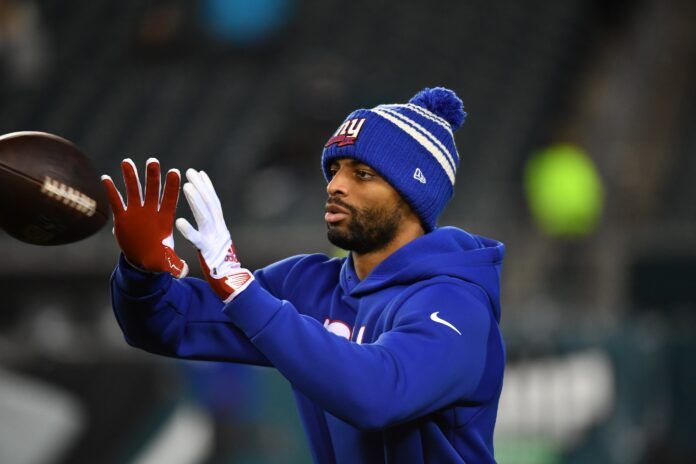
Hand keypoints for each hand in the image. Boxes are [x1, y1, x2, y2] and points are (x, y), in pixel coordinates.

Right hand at [101, 158, 188, 277]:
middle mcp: (151, 211)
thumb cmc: (158, 258)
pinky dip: (111, 191)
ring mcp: (136, 212)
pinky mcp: (123, 217)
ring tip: (127, 161)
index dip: (172, 187)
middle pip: (152, 191)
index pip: (170, 200)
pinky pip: (116, 202)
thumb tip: (182, 272)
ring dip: (131, 177)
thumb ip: (174, 264)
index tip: (175, 172)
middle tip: (153, 161)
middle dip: (152, 177)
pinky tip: (105, 178)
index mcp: (165, 219)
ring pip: (134, 191)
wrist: (143, 260)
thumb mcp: (166, 262)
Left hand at [175, 169, 253, 302]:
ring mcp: (215, 239)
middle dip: (201, 187)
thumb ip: (212, 229)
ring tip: (187, 186)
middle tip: (190, 171)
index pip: (214, 202)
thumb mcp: (218, 242)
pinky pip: (197, 240)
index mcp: (221, 227)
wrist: (231, 282)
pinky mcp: (208, 252)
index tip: (199, 173)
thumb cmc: (222, 264)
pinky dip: (189, 231)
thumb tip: (207, 215)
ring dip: (196, 200)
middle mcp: (219, 230)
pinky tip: (178, 222)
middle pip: (211, 204)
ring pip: (205, 216)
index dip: (207, 187)